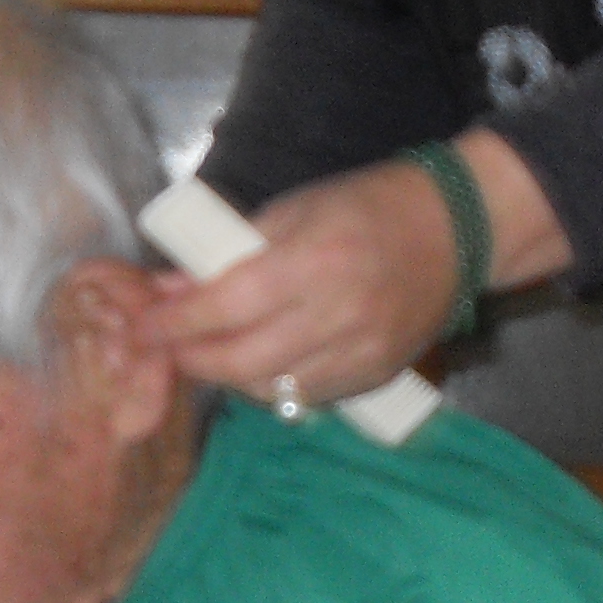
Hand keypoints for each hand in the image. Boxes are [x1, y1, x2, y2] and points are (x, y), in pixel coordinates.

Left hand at [139, 133, 576, 408]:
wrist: (456, 229)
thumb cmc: (369, 206)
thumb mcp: (293, 210)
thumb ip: (231, 254)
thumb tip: (170, 286)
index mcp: (313, 261)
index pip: (226, 306)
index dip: (178, 322)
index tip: (146, 325)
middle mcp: (338, 314)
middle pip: (243, 361)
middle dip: (194, 359)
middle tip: (167, 347)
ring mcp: (361, 351)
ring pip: (272, 388)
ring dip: (229, 377)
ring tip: (206, 355)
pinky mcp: (376, 374)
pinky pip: (308, 396)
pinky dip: (272, 386)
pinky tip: (255, 366)